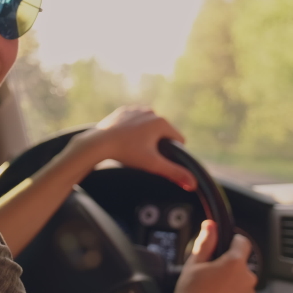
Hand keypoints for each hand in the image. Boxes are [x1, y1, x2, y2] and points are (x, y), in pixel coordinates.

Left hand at [67, 107, 196, 190]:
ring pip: (149, 127)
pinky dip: (133, 130)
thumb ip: (174, 172)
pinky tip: (125, 139)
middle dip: (157, 144)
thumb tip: (193, 183)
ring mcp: (137, 109)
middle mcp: (151, 112)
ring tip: (133, 147)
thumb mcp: (153, 164)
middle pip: (163, 133)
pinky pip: (135, 123)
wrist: (99, 143)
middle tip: (143, 154)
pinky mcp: (124, 111)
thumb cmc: (126, 152)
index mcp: (161, 122)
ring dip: (146, 137)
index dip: (172, 152)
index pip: (178, 139)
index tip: (159, 159)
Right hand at [170, 220, 257, 292]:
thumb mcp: (193, 265)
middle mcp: (247, 279)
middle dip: (227, 266)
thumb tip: (210, 225)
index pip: (242, 241)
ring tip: (211, 291)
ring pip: (240, 282)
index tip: (222, 246)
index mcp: (234, 263)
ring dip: (230, 283)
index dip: (232, 240)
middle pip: (240, 264)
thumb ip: (205, 243)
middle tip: (208, 274)